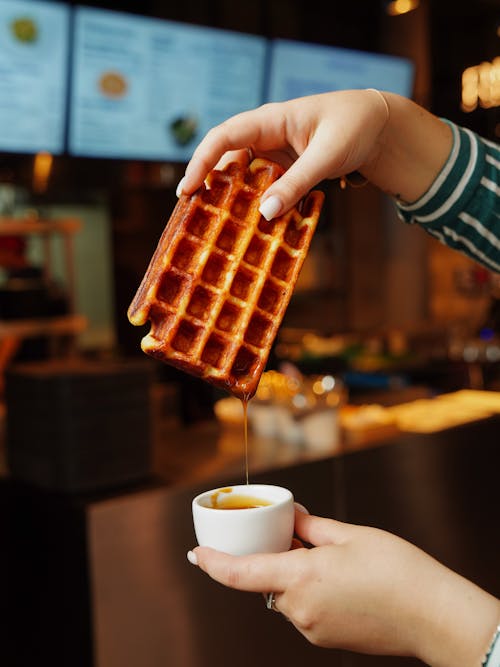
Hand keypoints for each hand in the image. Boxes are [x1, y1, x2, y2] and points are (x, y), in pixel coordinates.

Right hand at [178, 89, 451, 216]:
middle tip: (193, 216)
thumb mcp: (326, 156)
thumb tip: (265, 215)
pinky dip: (259, 205)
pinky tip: (256, 226)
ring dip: (234, 199)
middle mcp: (267, 136)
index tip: (188, 189)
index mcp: (271, 121)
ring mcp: (277, 154)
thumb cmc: (354, 128)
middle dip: (209, 185)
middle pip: (227, 160)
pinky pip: (265, 188)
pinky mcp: (287, 170)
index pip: (225, 137)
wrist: (380, 127)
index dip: (202, 161)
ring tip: (218, 226)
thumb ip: (297, 184)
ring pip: (244, 177)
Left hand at [189, 509, 498, 665]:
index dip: (212, 563)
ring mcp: (312, 628)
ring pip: (287, 595)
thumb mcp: (349, 535)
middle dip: (274, 558)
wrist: (433, 615)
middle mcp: (299, 608)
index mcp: (301, 576)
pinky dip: (310, 592)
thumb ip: (310, 527)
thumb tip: (289, 517)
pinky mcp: (326, 638)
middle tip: (298, 537)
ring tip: (333, 560)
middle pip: (267, 580)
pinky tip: (341, 582)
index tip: (195, 554)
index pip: (240, 573)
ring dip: (295, 575)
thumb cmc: (395, 570)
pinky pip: (304, 610)